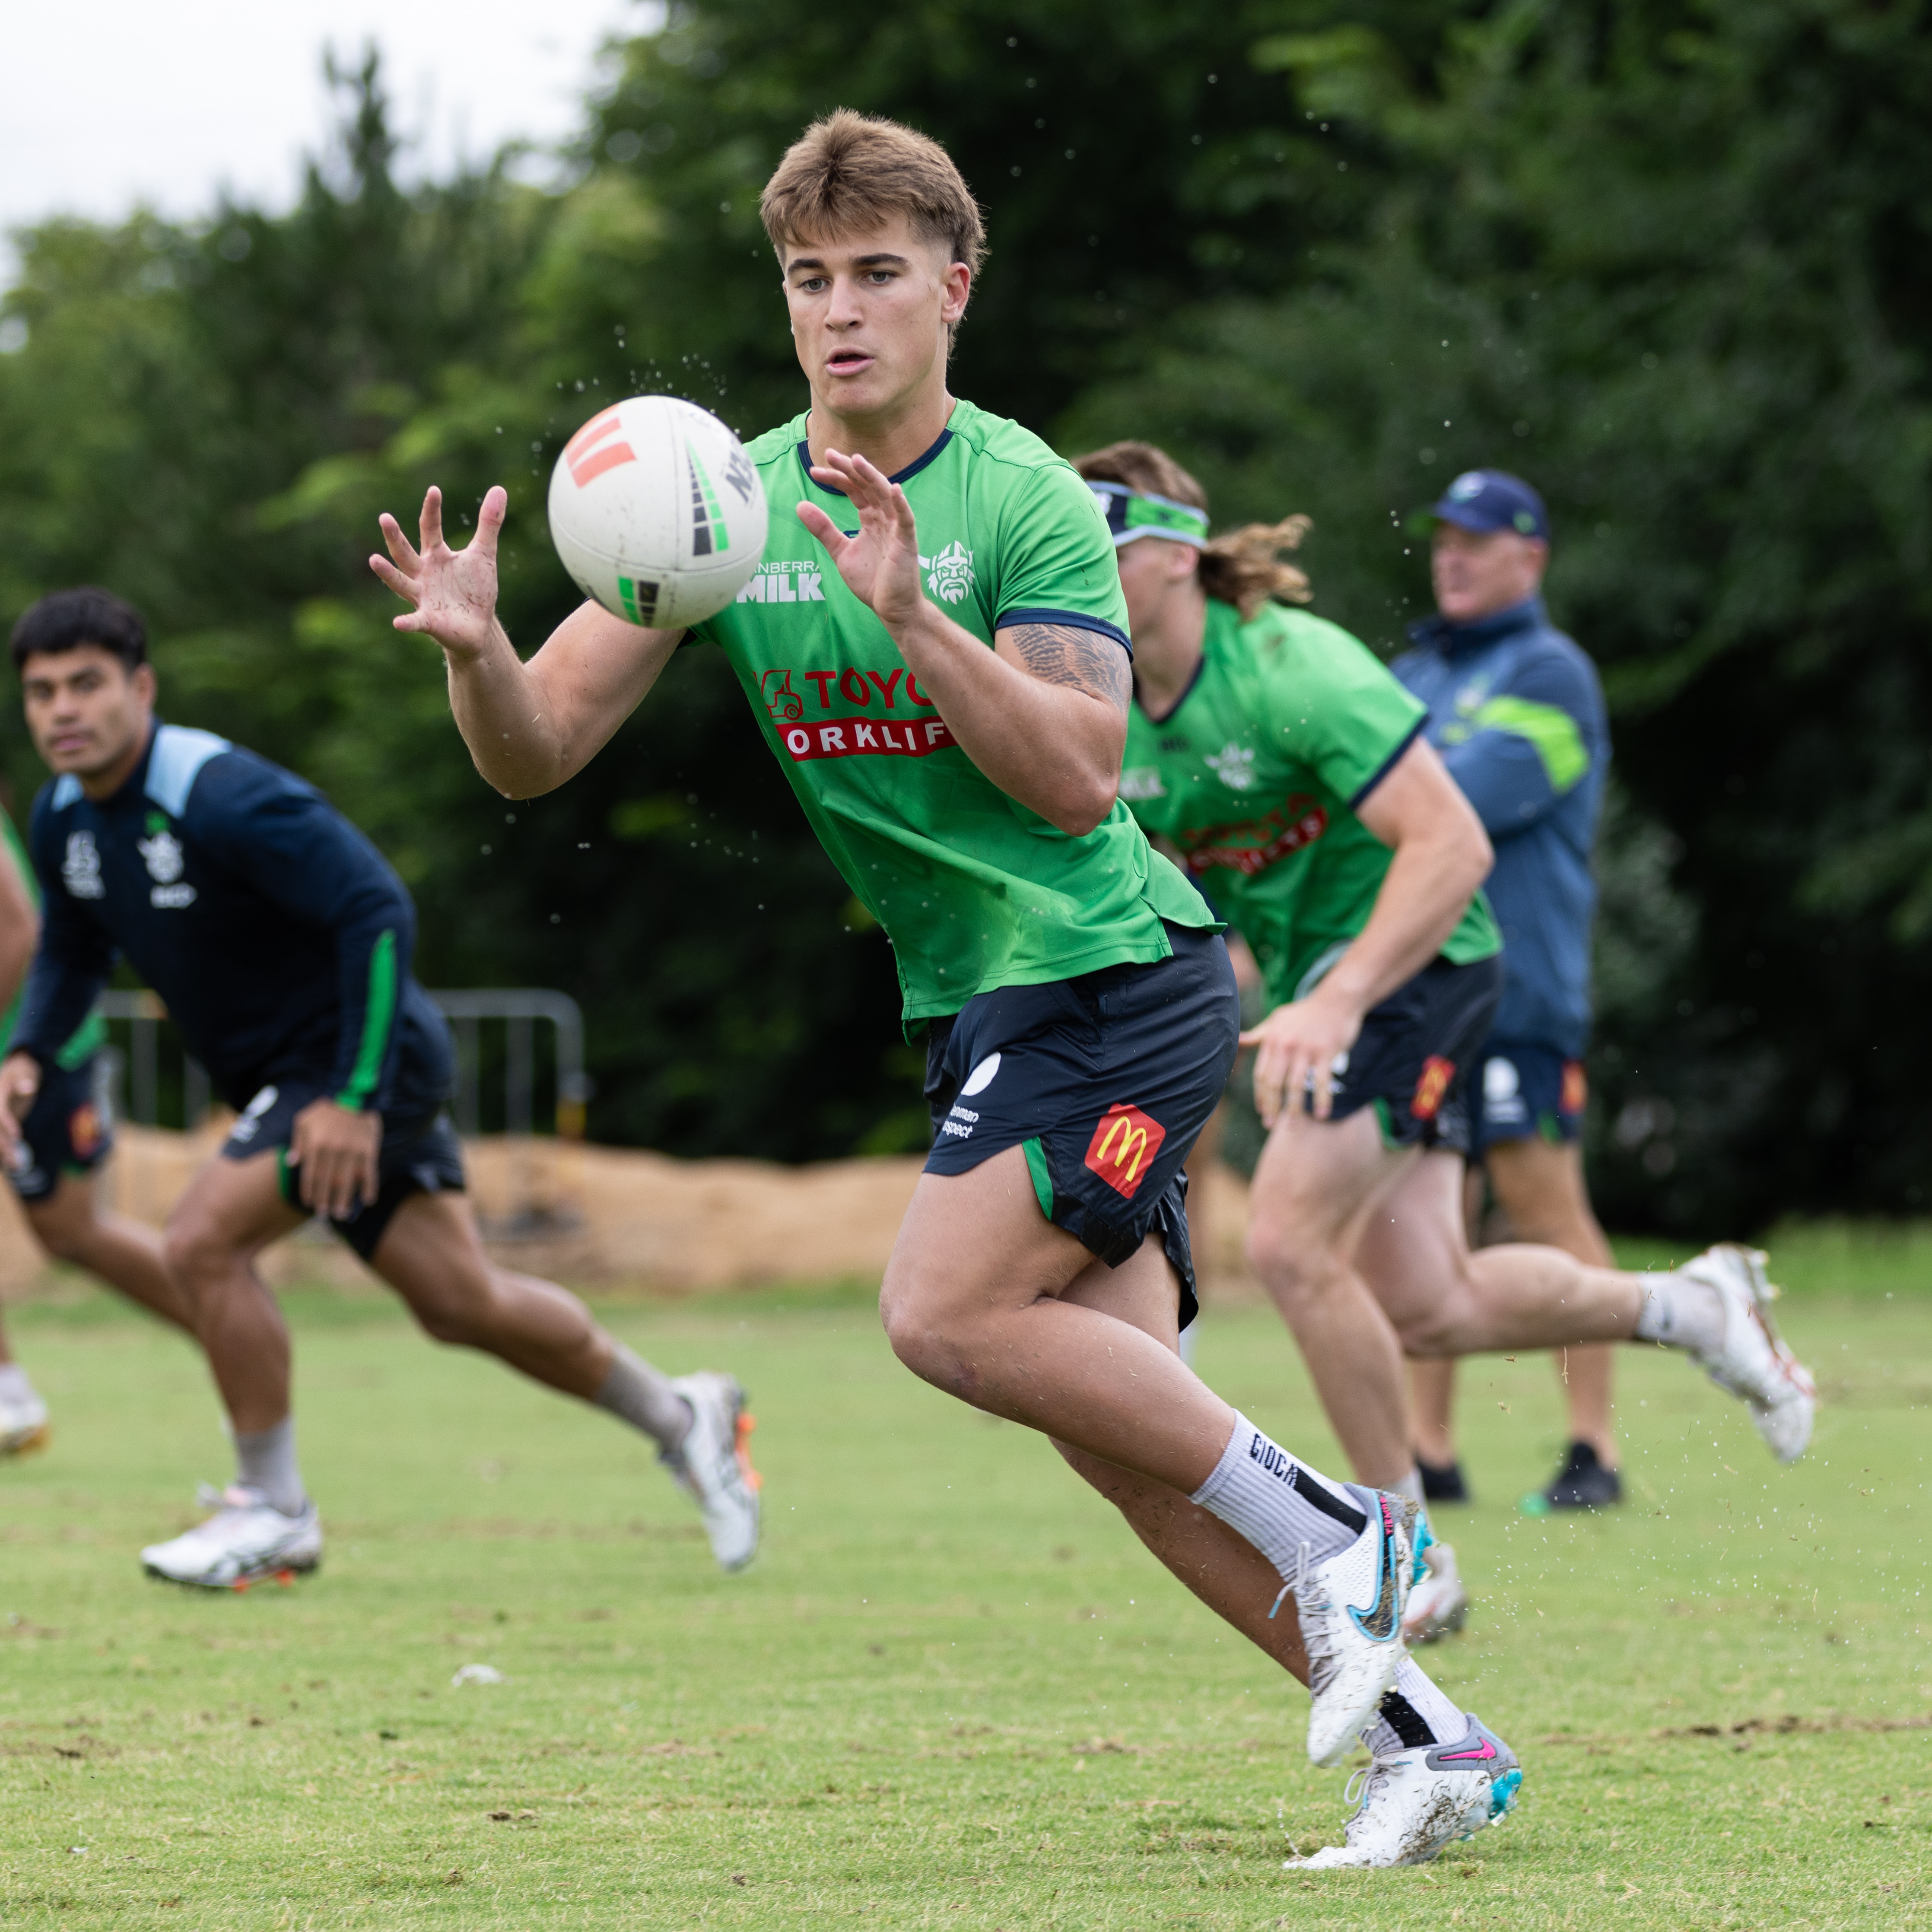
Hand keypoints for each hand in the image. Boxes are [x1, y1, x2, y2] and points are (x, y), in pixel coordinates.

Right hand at [0, 1051, 38, 1167]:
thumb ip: (25, 1081)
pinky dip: (5, 1149)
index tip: (17, 1135)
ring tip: (16, 1165)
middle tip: (16, 1160)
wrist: (14, 1070)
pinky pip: (0, 1136)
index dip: (7, 1123)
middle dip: (5, 1144)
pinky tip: (13, 1163)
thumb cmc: (21, 1070)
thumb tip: (29, 1087)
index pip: (0, 1111)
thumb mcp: (24, 1071)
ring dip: (4, 1150)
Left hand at [286, 1099, 381, 1219]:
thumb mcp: (304, 1120)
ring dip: (345, 1200)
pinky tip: (368, 1200)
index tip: (310, 1204)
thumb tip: (292, 1163)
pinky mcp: (369, 1150)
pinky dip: (369, 1187)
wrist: (355, 1095)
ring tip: (342, 1214)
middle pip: (328, 1182)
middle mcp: (334, 1150)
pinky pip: (369, 1172)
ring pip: (348, 1181)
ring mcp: (353, 1151)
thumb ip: (297, 1142)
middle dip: (326, 1200)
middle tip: (325, 1215)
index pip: (311, 1174)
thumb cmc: (326, 1109)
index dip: (310, 1191)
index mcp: (317, 1144)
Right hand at [370, 485, 505, 658]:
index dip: (432, 510)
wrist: (479, 627)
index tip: (434, 490)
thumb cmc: (475, 590)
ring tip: (373, 559)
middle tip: (384, 517)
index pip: (429, 528)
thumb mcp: (484, 554)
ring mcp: (423, 597)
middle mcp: (423, 574)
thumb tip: (500, 489)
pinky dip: (407, 622)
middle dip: (394, 536)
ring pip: (401, 583)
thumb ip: (489, 524)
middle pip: (404, 552)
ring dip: (388, 574)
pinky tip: (398, 623)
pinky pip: (416, 621)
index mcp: (436, 556)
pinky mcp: (429, 620)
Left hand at [795, 450, 925, 631]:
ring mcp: (897, 529)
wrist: (892, 609)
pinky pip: (906, 520)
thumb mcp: (841, 552)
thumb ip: (824, 530)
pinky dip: (901, 505)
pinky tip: (893, 489)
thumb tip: (800, 505)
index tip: (814, 471)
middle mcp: (885, 519)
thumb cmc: (872, 582)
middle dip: (850, 469)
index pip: (854, 490)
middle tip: (829, 454)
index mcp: (871, 519)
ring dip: (872, 477)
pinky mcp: (907, 543)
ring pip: (886, 496)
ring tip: (856, 460)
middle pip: (868, 486)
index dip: (836, 478)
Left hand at [1239, 986, 1366, 1129]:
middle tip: (1270, 1125)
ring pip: (1295, 1086)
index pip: (1261, 1074)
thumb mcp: (1278, 1019)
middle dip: (1271, 1107)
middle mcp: (1285, 1045)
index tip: (1262, 1111)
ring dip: (1293, 1110)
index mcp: (1272, 1039)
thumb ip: (1260, 1034)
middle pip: (1273, 1083)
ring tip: (1292, 1127)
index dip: (1260, 1096)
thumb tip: (1238, 1040)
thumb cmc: (1306, 1012)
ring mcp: (1306, 1049)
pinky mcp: (1326, 1052)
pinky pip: (1322, 1081)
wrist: (1336, 999)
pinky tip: (1321, 1114)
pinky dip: (1321, 1100)